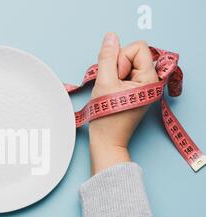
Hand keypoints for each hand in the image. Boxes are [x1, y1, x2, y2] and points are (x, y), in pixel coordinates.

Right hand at [89, 33, 157, 174]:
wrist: (106, 141)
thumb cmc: (107, 118)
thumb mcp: (103, 83)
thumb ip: (107, 57)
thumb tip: (110, 37)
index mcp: (150, 79)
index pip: (137, 47)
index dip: (121, 59)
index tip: (116, 78)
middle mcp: (150, 81)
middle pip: (132, 54)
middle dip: (116, 66)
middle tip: (112, 87)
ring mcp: (143, 86)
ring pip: (126, 63)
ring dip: (113, 74)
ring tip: (111, 92)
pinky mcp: (136, 90)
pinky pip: (124, 73)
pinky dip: (114, 80)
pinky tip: (111, 94)